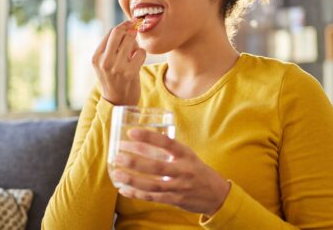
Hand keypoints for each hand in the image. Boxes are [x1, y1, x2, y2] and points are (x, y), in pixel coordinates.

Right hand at [92, 20, 146, 105]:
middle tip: (136, 28)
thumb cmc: (114, 79)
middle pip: (119, 32)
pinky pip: (140, 52)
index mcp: (96, 57)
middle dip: (130, 28)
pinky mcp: (130, 73)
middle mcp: (104, 61)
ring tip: (133, 52)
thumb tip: (129, 26)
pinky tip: (137, 62)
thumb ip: (111, 47)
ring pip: (131, 40)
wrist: (118, 102)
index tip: (132, 22)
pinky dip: (141, 54)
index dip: (123, 25)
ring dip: (136, 43)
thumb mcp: (105, 63)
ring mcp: (116, 67)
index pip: (110, 32)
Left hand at [112, 128, 230, 215]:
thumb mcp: (187, 156)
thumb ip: (168, 150)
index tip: (130, 132)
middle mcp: (183, 170)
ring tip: (117, 173)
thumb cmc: (196, 170)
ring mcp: (179, 187)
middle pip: (157, 167)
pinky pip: (153, 197)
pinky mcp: (175, 200)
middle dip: (135, 162)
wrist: (216, 194)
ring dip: (132, 180)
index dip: (148, 137)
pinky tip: (124, 189)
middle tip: (118, 155)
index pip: (167, 143)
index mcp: (186, 154)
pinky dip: (137, 194)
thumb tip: (140, 141)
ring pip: (153, 185)